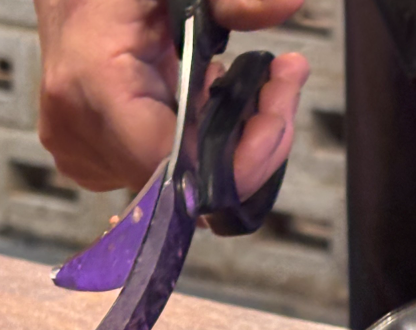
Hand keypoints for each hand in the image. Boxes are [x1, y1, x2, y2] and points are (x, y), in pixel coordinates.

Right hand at [34, 0, 308, 200]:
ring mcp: (86, 155)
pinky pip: (168, 175)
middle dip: (253, 144)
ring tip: (244, 88)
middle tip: (282, 89)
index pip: (177, 164)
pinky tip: (207, 103)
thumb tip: (290, 5)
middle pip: (191, 180)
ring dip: (233, 144)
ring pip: (187, 183)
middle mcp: (83, 133)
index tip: (277, 116)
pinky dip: (203, 148)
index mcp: (96, 85)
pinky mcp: (94, 163)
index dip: (239, 160)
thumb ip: (231, 1)